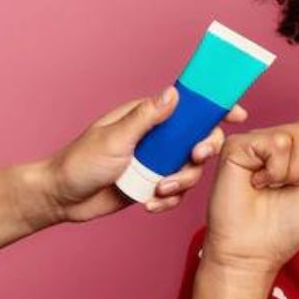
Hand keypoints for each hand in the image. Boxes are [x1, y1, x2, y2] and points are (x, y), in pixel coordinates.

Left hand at [43, 87, 246, 220]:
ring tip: (159, 190)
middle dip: (203, 151)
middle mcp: (156, 138)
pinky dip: (168, 200)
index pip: (188, 106)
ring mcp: (156, 162)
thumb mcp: (114, 138)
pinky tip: (150, 204)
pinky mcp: (152, 184)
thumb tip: (173, 93)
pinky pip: (176, 192)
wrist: (61, 199)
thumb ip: (146, 117)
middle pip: (198, 139)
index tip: (237, 114)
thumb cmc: (79, 162)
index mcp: (147, 117)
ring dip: (181, 182)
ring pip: (191, 169)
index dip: (215, 108)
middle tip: (195, 158)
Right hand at [203, 105, 298, 272]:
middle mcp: (284, 136)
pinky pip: (276, 142)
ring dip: (296, 172)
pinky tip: (258, 183)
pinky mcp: (239, 144)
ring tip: (276, 187)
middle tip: (297, 185)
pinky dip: (274, 171)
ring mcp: (262, 138)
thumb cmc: (290, 225)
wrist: (256, 250)